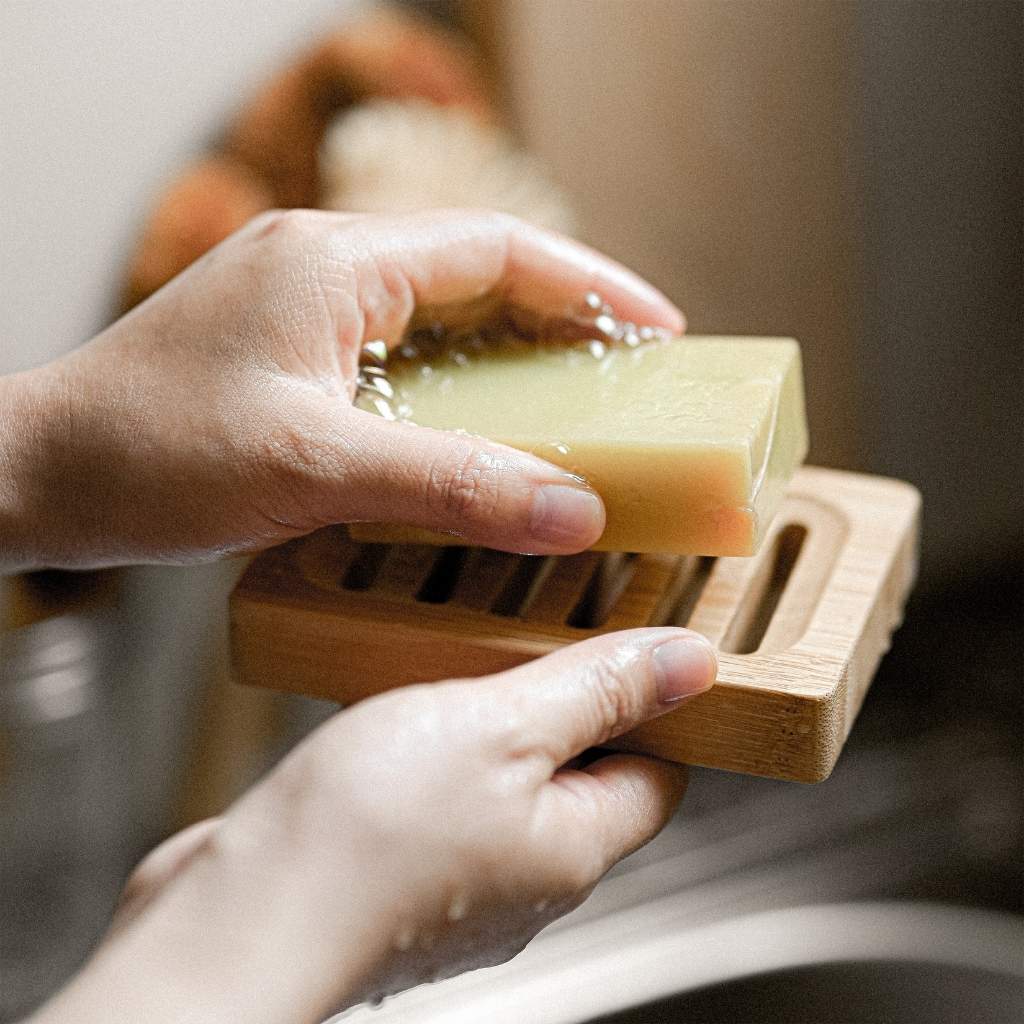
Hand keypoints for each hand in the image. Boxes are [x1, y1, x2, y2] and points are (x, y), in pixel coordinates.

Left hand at [0, 209, 681, 570]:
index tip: (659, 328)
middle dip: (564, 321)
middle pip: (478, 278)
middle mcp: (326, 270)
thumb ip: (450, 484)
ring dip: (512, 361)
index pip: (496, 248)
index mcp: (337, 263)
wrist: (43, 476)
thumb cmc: (151, 456)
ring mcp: (307, 312)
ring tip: (581, 409)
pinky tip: (488, 439)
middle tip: (633, 376)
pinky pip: (402, 364)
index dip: (590, 285)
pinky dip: (458, 396)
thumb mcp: (313, 466)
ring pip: (442, 323)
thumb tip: (572, 511)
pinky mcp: (293, 357)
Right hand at [36, 628, 715, 1022]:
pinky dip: (434, 743)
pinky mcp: (399, 867)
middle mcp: (526, 874)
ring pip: (505, 777)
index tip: (630, 643)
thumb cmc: (369, 835)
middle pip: (580, 770)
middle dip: (565, 698)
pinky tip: (401, 706)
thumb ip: (598, 691)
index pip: (658, 772)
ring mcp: (460, 875)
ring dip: (491, 715)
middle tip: (538, 631)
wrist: (243, 911)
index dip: (654, 705)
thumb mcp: (505, 726)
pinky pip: (443, 792)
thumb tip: (690, 663)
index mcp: (575, 846)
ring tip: (465, 658)